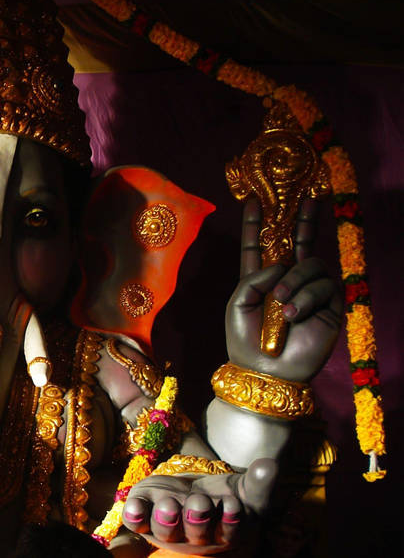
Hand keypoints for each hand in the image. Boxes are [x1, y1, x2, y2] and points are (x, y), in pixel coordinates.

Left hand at [121, 459, 277, 554]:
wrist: (191, 492)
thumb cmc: (222, 498)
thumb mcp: (244, 489)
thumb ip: (259, 480)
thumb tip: (270, 464)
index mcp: (221, 533)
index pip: (227, 531)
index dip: (228, 521)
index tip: (233, 504)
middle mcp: (192, 535)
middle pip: (194, 532)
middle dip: (196, 518)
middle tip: (199, 503)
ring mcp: (165, 527)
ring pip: (164, 529)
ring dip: (166, 518)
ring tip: (169, 505)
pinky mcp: (143, 514)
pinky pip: (135, 520)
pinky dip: (134, 514)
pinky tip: (135, 507)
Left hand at [226, 199, 341, 380]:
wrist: (265, 370)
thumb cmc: (245, 339)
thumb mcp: (238, 303)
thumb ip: (253, 277)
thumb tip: (281, 264)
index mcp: (259, 279)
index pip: (259, 245)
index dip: (257, 224)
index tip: (254, 201)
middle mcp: (286, 280)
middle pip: (297, 242)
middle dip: (301, 219)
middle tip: (307, 196)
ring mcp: (308, 291)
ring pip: (310, 264)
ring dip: (294, 282)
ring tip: (282, 304)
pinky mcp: (328, 305)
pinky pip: (323, 286)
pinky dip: (305, 298)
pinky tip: (294, 315)